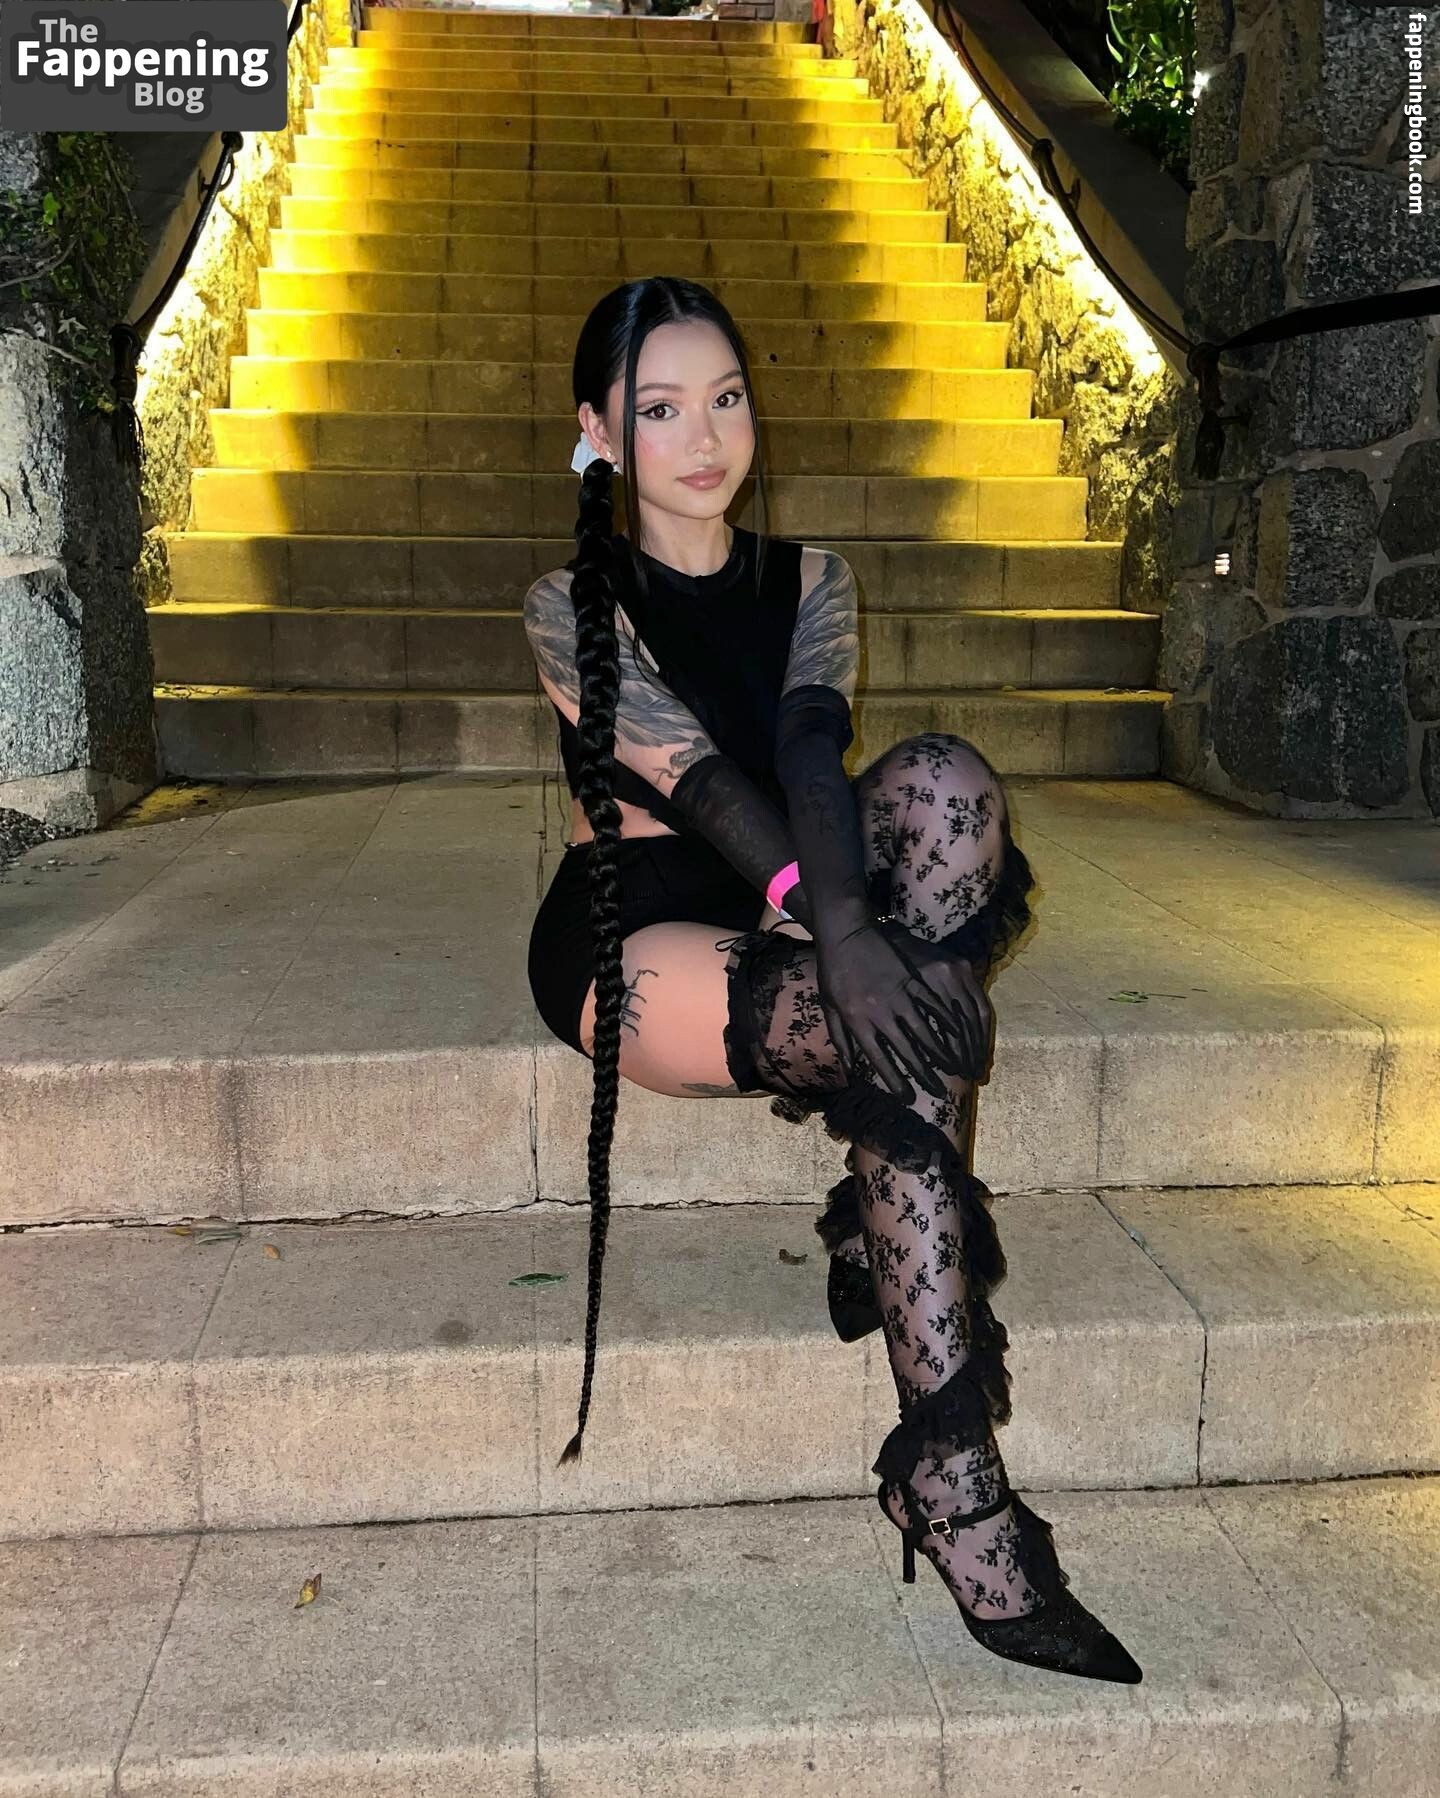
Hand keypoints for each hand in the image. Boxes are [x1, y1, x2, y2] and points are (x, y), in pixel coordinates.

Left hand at [813, 917, 982, 1103]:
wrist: (845, 934)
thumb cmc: (833, 973)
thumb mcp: (830, 1008)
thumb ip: (842, 1041)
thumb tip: (851, 1072)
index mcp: (858, 1022)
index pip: (879, 1060)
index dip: (894, 1081)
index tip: (907, 1098)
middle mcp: (880, 1013)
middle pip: (907, 1050)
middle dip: (924, 1073)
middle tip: (938, 1090)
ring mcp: (898, 995)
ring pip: (925, 1030)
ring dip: (941, 1051)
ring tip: (953, 1067)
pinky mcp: (911, 980)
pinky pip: (932, 1004)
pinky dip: (946, 1020)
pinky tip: (958, 1032)